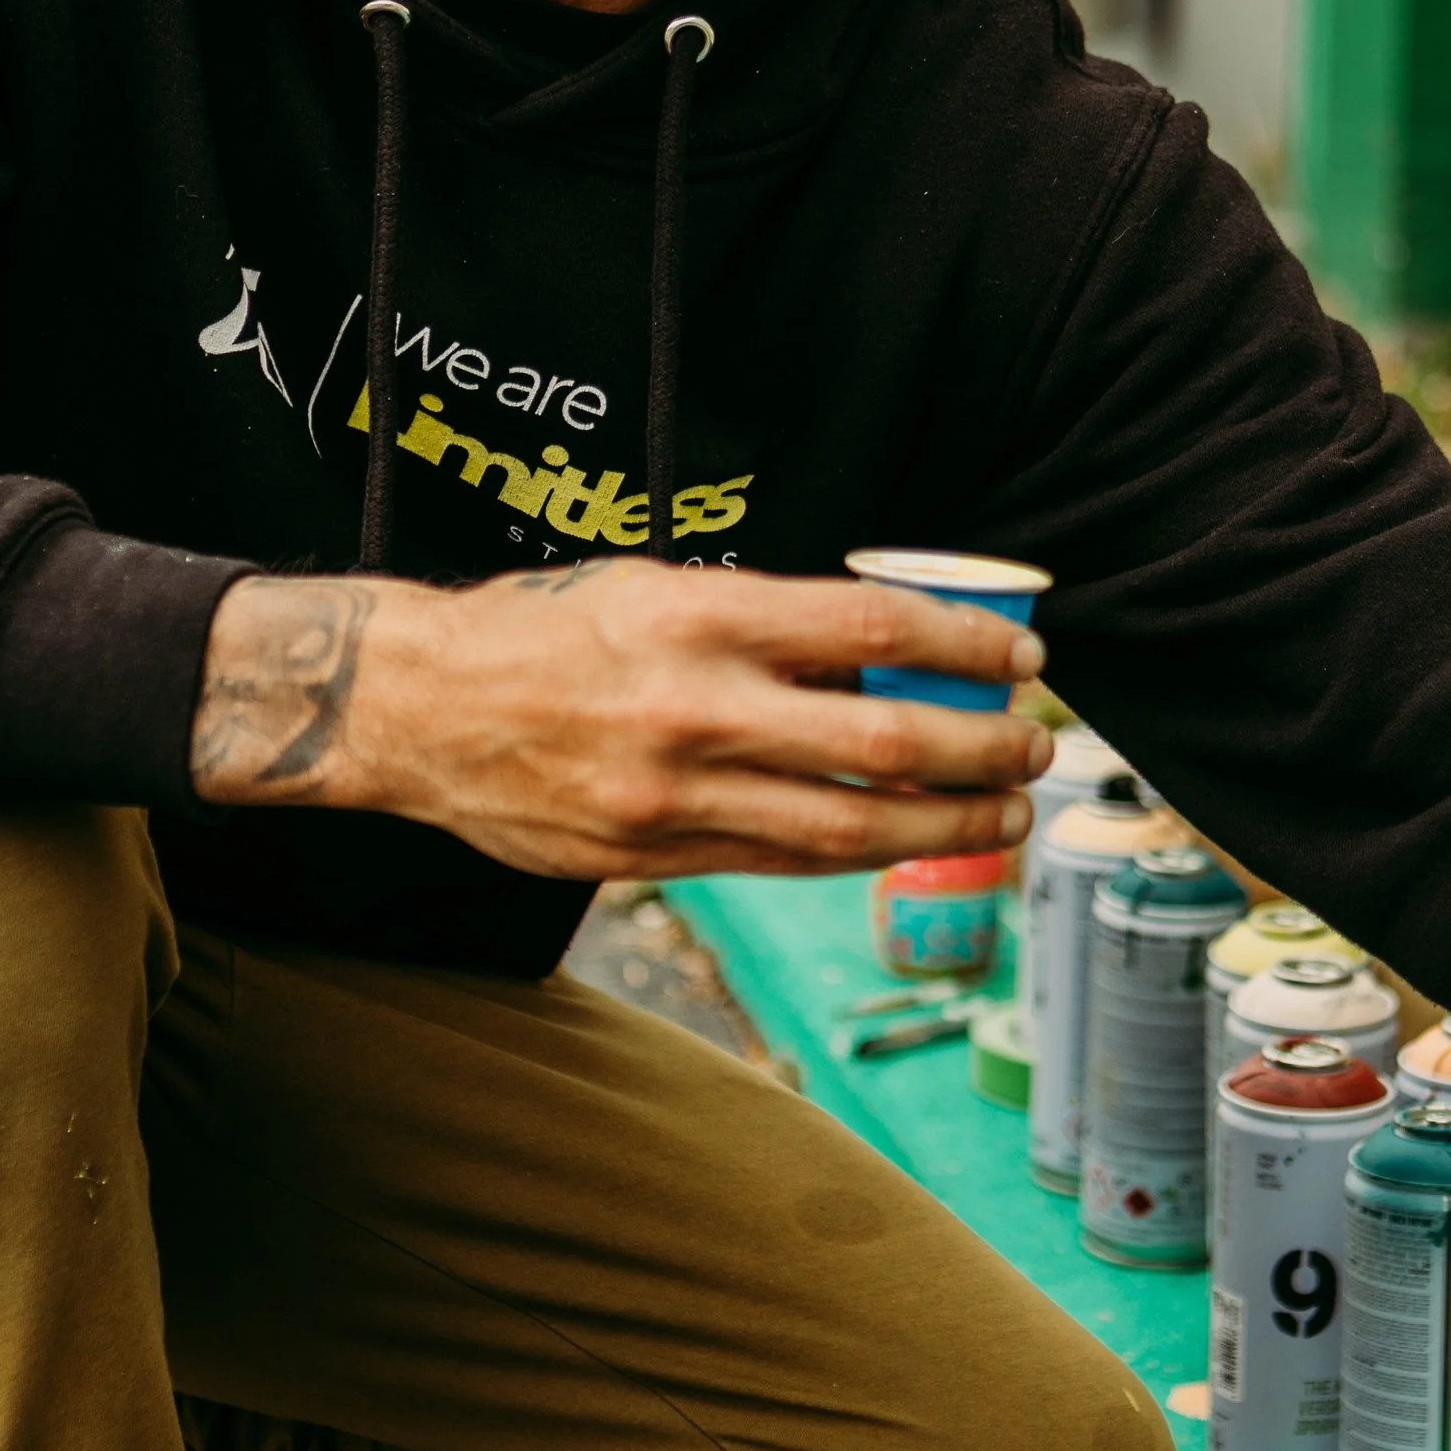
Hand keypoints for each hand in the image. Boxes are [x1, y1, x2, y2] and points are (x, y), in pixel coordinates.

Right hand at [189, 565, 1050, 880]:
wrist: (415, 705)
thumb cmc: (545, 629)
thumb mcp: (656, 587)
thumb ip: (765, 620)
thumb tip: (888, 649)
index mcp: (701, 617)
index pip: (873, 630)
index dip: (967, 650)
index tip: (1020, 659)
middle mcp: (695, 706)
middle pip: (882, 743)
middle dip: (980, 753)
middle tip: (1034, 750)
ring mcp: (674, 793)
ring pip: (847, 825)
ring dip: (944, 825)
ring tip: (1002, 816)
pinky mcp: (652, 856)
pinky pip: (784, 864)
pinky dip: (859, 855)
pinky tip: (907, 843)